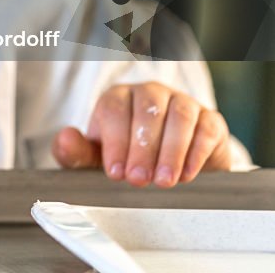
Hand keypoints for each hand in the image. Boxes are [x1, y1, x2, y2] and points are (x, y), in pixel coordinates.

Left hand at [52, 82, 230, 186]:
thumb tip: (64, 139)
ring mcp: (182, 103)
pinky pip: (205, 129)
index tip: (115, 172)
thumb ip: (76, 151)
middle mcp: (150, 93)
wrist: (168, 163)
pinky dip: (196, 152)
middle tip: (139, 179)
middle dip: (142, 148)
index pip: (114, 109)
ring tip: (164, 180)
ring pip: (179, 117)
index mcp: (118, 97)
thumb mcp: (97, 157)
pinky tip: (187, 174)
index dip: (115, 141)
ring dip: (171, 151)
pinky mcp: (210, 120)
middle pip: (147, 110)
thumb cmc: (125, 155)